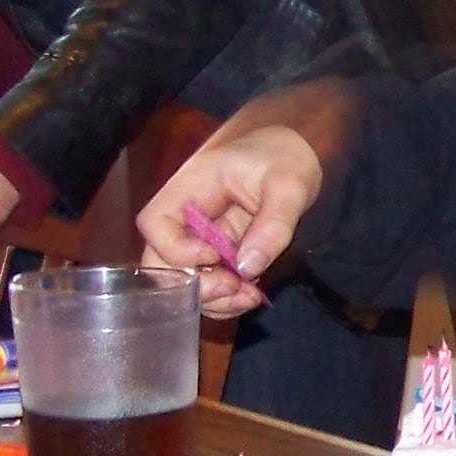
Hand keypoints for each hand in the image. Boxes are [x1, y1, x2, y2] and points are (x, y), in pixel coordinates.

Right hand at [139, 124, 323, 321]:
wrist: (299, 155)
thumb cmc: (285, 157)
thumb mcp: (289, 185)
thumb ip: (272, 224)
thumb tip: (248, 267)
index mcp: (190, 188)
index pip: (156, 223)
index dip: (175, 248)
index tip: (215, 256)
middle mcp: (187, 218)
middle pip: (161, 261)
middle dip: (193, 285)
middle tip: (233, 288)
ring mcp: (202, 240)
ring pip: (185, 282)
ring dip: (213, 299)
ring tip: (250, 296)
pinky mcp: (221, 257)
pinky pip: (210, 286)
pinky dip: (227, 300)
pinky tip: (253, 295)